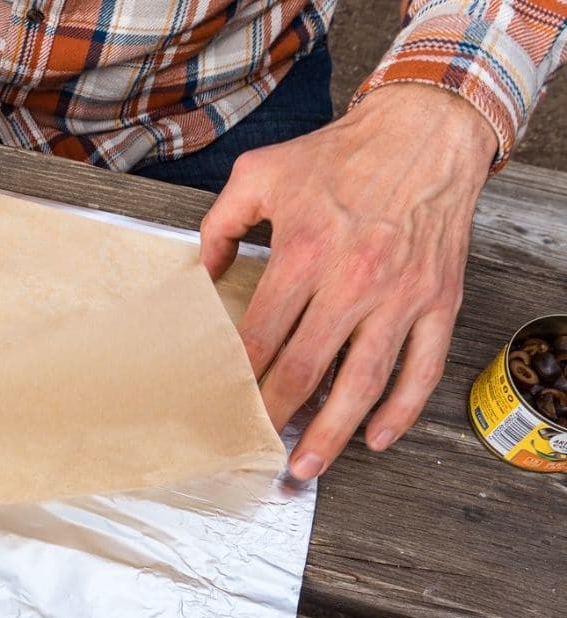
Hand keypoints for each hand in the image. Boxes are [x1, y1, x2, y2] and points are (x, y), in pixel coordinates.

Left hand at [200, 85, 496, 478]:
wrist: (426, 131)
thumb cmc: (341, 154)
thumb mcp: (260, 173)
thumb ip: (220, 225)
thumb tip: (200, 274)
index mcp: (303, 252)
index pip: (261, 336)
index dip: (239, 377)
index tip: (223, 404)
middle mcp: (353, 280)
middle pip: (305, 369)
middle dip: (275, 416)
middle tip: (255, 447)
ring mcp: (400, 296)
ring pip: (363, 383)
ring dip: (333, 432)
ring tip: (306, 465)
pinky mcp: (439, 302)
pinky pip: (422, 368)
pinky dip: (402, 410)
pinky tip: (378, 437)